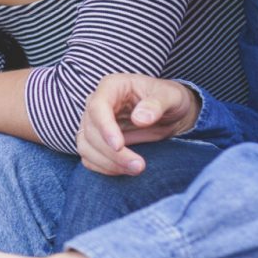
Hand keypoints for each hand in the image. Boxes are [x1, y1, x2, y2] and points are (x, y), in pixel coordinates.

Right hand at [75, 74, 201, 175]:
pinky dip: (104, 168)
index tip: (119, 146)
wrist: (169, 113)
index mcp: (112, 87)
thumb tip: (140, 119)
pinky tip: (125, 170)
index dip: (105, 127)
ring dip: (107, 163)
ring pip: (85, 146)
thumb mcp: (171, 96)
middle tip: (139, 166)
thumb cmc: (168, 99)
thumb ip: (157, 104)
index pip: (98, 106)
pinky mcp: (95, 141)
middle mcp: (97, 104)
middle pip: (91, 131)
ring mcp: (93, 123)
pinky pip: (89, 157)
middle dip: (112, 153)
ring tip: (136, 169)